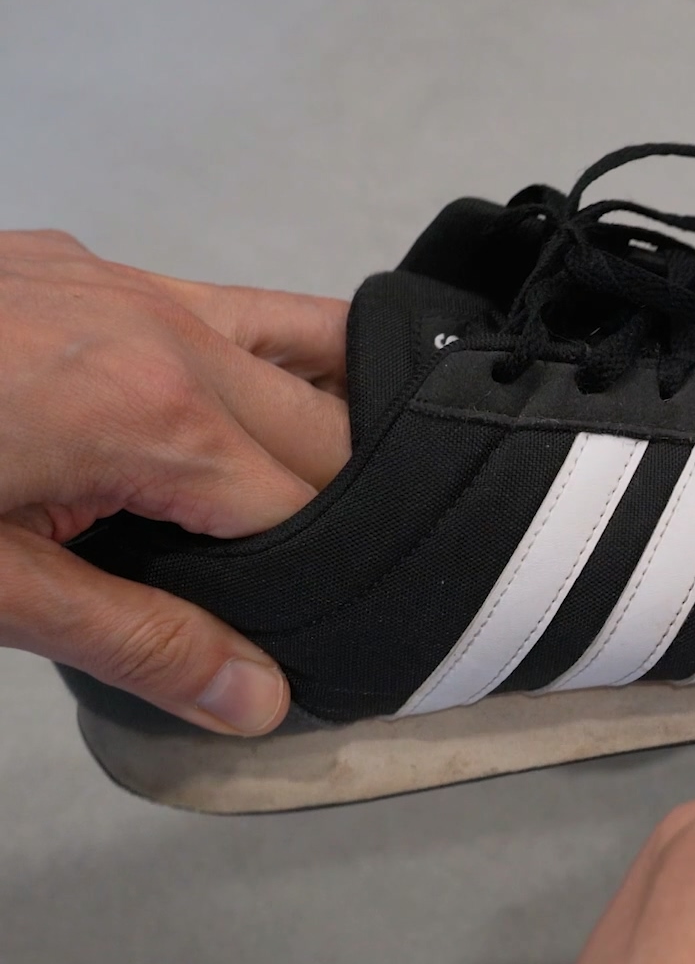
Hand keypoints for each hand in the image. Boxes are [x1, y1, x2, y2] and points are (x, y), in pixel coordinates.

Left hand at [0, 229, 351, 734]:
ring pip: (305, 340)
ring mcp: (128, 285)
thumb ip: (138, 640)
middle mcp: (167, 332)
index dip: (326, 579)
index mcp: (156, 417)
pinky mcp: (85, 266)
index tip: (316, 626)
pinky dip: (258, 358)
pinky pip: (222, 305)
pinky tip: (225, 416)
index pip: (311, 508)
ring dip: (327, 416)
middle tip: (302, 580)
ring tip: (305, 495)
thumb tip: (257, 697)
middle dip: (339, 509)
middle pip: (332, 426)